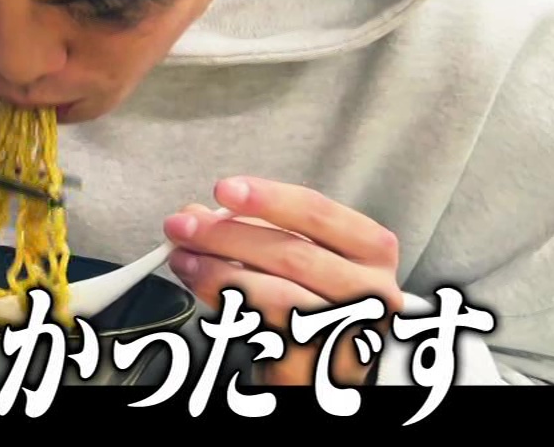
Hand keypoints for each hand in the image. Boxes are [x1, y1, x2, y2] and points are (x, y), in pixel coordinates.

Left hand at [165, 177, 403, 386]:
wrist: (321, 361)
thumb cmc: (308, 297)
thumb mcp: (290, 254)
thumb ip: (250, 228)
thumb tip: (197, 214)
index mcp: (371, 249)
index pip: (319, 213)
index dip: (269, 198)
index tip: (224, 189)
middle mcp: (372, 290)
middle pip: (292, 253)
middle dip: (226, 236)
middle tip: (182, 227)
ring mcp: (350, 331)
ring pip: (277, 295)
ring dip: (219, 272)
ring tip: (183, 259)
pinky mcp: (320, 364)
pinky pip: (265, 330)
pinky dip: (224, 302)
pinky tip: (199, 285)